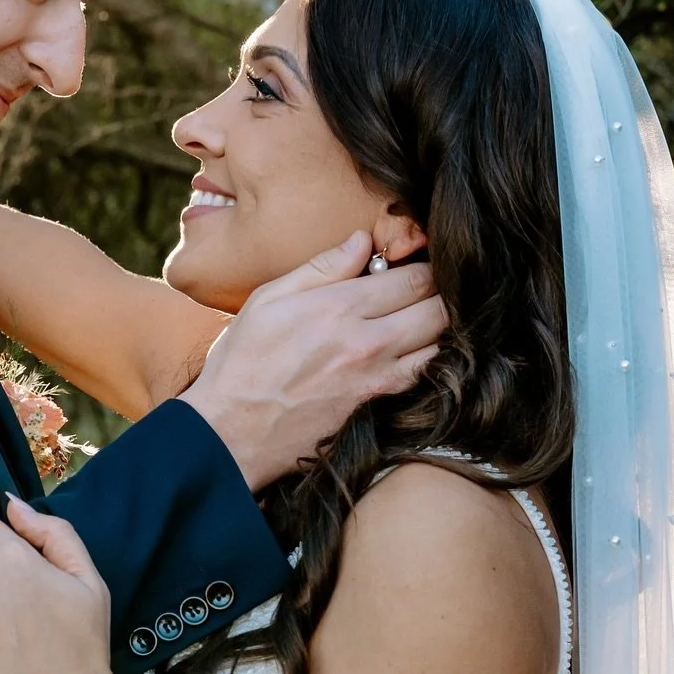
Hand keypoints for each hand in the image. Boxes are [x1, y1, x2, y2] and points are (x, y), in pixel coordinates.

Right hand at [181, 232, 447, 491]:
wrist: (232, 432)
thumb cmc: (241, 364)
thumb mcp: (267, 300)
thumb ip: (320, 268)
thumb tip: (362, 241)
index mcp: (339, 307)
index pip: (414, 277)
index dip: (423, 266)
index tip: (413, 267)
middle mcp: (368, 341)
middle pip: (438, 308)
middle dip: (438, 293)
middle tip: (423, 291)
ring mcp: (377, 378)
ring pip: (440, 343)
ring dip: (437, 327)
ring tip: (418, 319)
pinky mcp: (377, 406)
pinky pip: (425, 376)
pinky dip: (429, 359)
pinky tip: (412, 352)